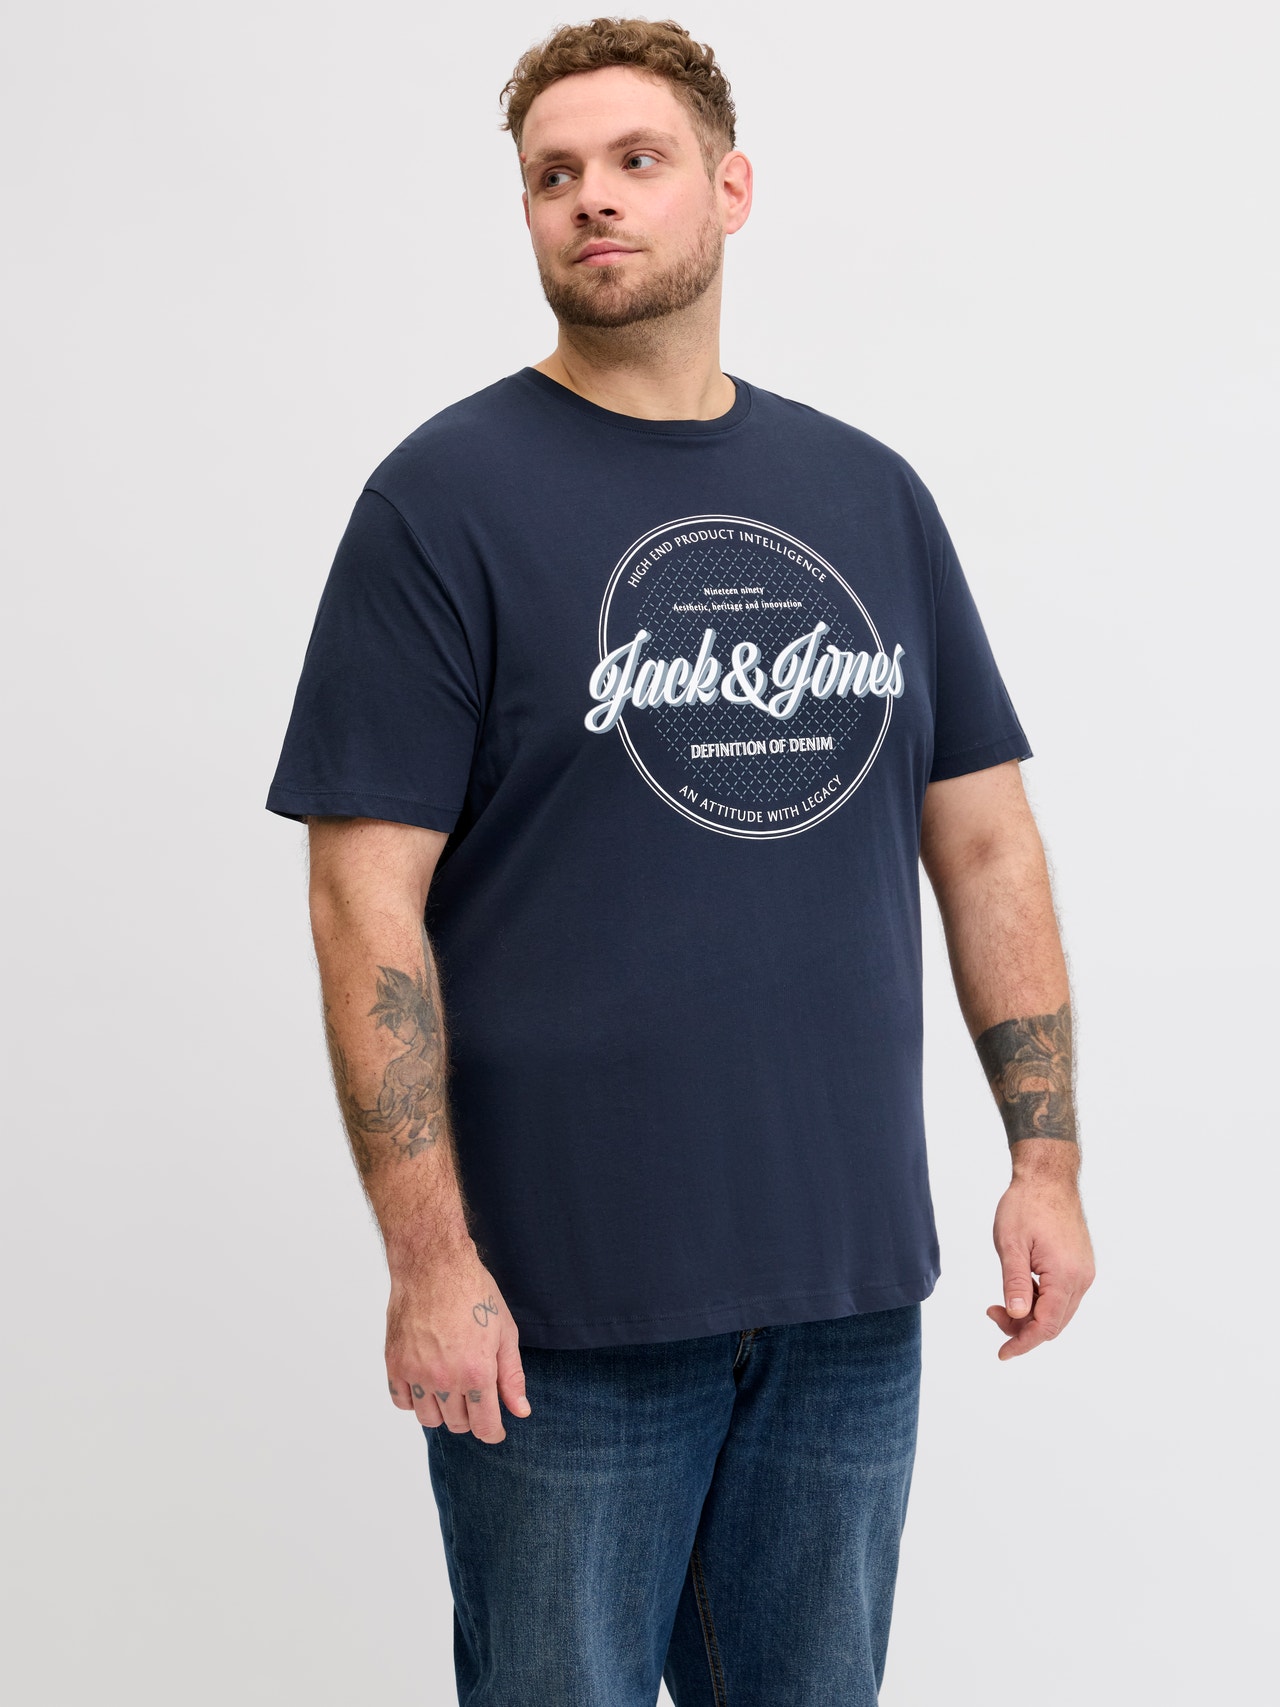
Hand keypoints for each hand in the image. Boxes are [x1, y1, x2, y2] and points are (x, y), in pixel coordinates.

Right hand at [385, 1238, 530, 1441]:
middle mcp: (444, 1379)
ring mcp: (416, 1373)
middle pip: (457, 1424)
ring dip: (442, 1410)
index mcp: (476, 1372)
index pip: (484, 1426)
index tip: (494, 1429)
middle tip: (474, 1394)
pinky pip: (402, 1402)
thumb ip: (511, 1376)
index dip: (493, 1432)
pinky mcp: (394, 1363)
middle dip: (470, 1416)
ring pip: (428, 1419)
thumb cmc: (473, 1292)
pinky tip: (426, 1381)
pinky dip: (414, 1399)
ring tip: (450, 1387)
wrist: (433, 1264)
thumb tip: (520, 1411)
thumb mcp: (505, 1332)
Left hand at [988, 1144, 1095, 1359]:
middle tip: (992, 1312)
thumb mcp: (1010, 1244)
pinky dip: (1041, 1302)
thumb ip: (1014, 1283)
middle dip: (1022, 1329)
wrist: (1048, 1177)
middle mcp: (1081, 1279)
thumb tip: (1016, 1316)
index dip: (1023, 1342)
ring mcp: (1083, 1272)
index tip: (1002, 1354)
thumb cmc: (1026, 1205)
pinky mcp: (1080, 1265)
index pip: (1045, 1326)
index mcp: (1065, 1276)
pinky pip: (1062, 1296)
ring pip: (1058, 1312)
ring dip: (1031, 1315)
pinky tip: (1021, 1289)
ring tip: (1001, 1301)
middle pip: (1053, 1323)